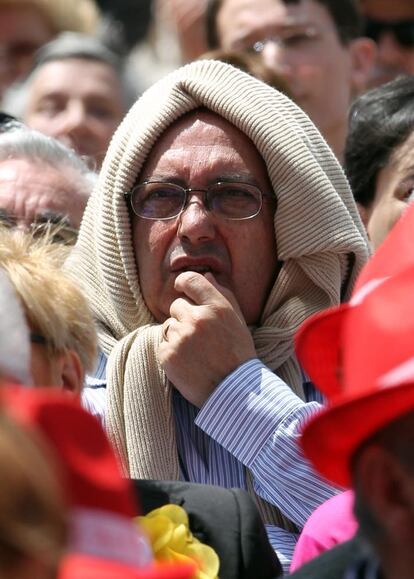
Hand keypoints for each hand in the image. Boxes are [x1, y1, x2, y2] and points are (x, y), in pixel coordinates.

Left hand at [158, 271, 255, 406]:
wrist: (235, 392)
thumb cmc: (239, 355)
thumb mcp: (237, 321)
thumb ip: (223, 295)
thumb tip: (207, 275)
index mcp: (217, 307)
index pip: (191, 280)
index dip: (183, 282)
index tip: (181, 287)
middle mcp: (198, 318)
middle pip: (176, 305)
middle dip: (184, 317)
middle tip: (198, 336)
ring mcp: (181, 337)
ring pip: (168, 326)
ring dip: (177, 335)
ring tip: (195, 352)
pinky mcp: (168, 355)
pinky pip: (162, 344)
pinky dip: (171, 352)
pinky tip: (187, 362)